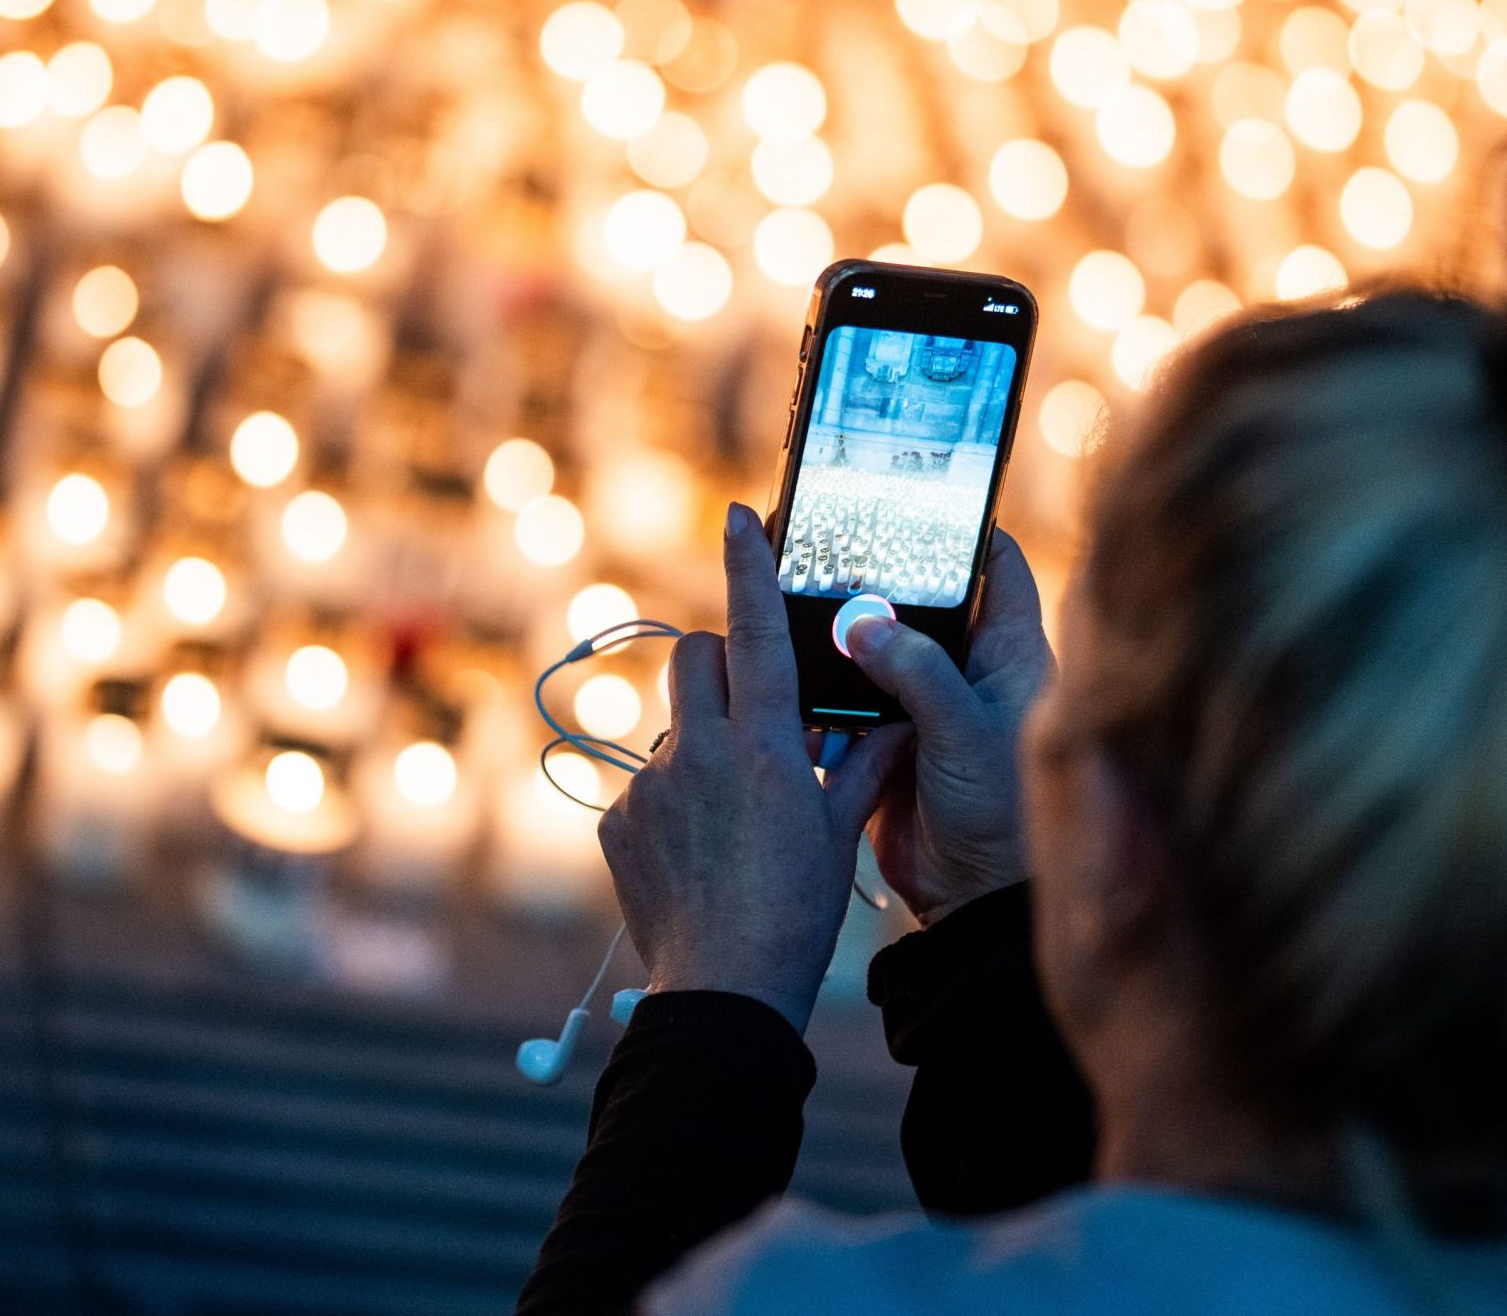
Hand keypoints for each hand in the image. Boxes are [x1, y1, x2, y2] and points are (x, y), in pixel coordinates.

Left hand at [597, 502, 883, 1032]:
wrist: (723, 991)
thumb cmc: (796, 910)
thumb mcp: (837, 831)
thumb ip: (858, 764)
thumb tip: (888, 719)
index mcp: (764, 744)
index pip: (757, 630)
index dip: (750, 566)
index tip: (742, 516)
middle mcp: (700, 750)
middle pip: (696, 658)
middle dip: (720, 663)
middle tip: (751, 708)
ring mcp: (651, 784)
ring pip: (672, 723)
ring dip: (700, 738)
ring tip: (729, 804)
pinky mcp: (617, 819)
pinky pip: (646, 781)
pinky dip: (673, 798)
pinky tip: (698, 848)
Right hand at [831, 528, 1053, 924]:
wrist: (971, 899)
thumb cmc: (997, 813)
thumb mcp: (965, 732)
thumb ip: (918, 672)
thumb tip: (863, 623)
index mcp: (1007, 654)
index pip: (994, 567)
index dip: (961, 528)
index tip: (917, 494)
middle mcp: (967, 670)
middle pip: (921, 600)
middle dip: (879, 573)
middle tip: (831, 534)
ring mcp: (925, 705)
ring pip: (878, 647)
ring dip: (841, 631)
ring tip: (793, 585)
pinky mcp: (886, 742)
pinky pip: (849, 699)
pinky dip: (821, 686)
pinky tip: (785, 661)